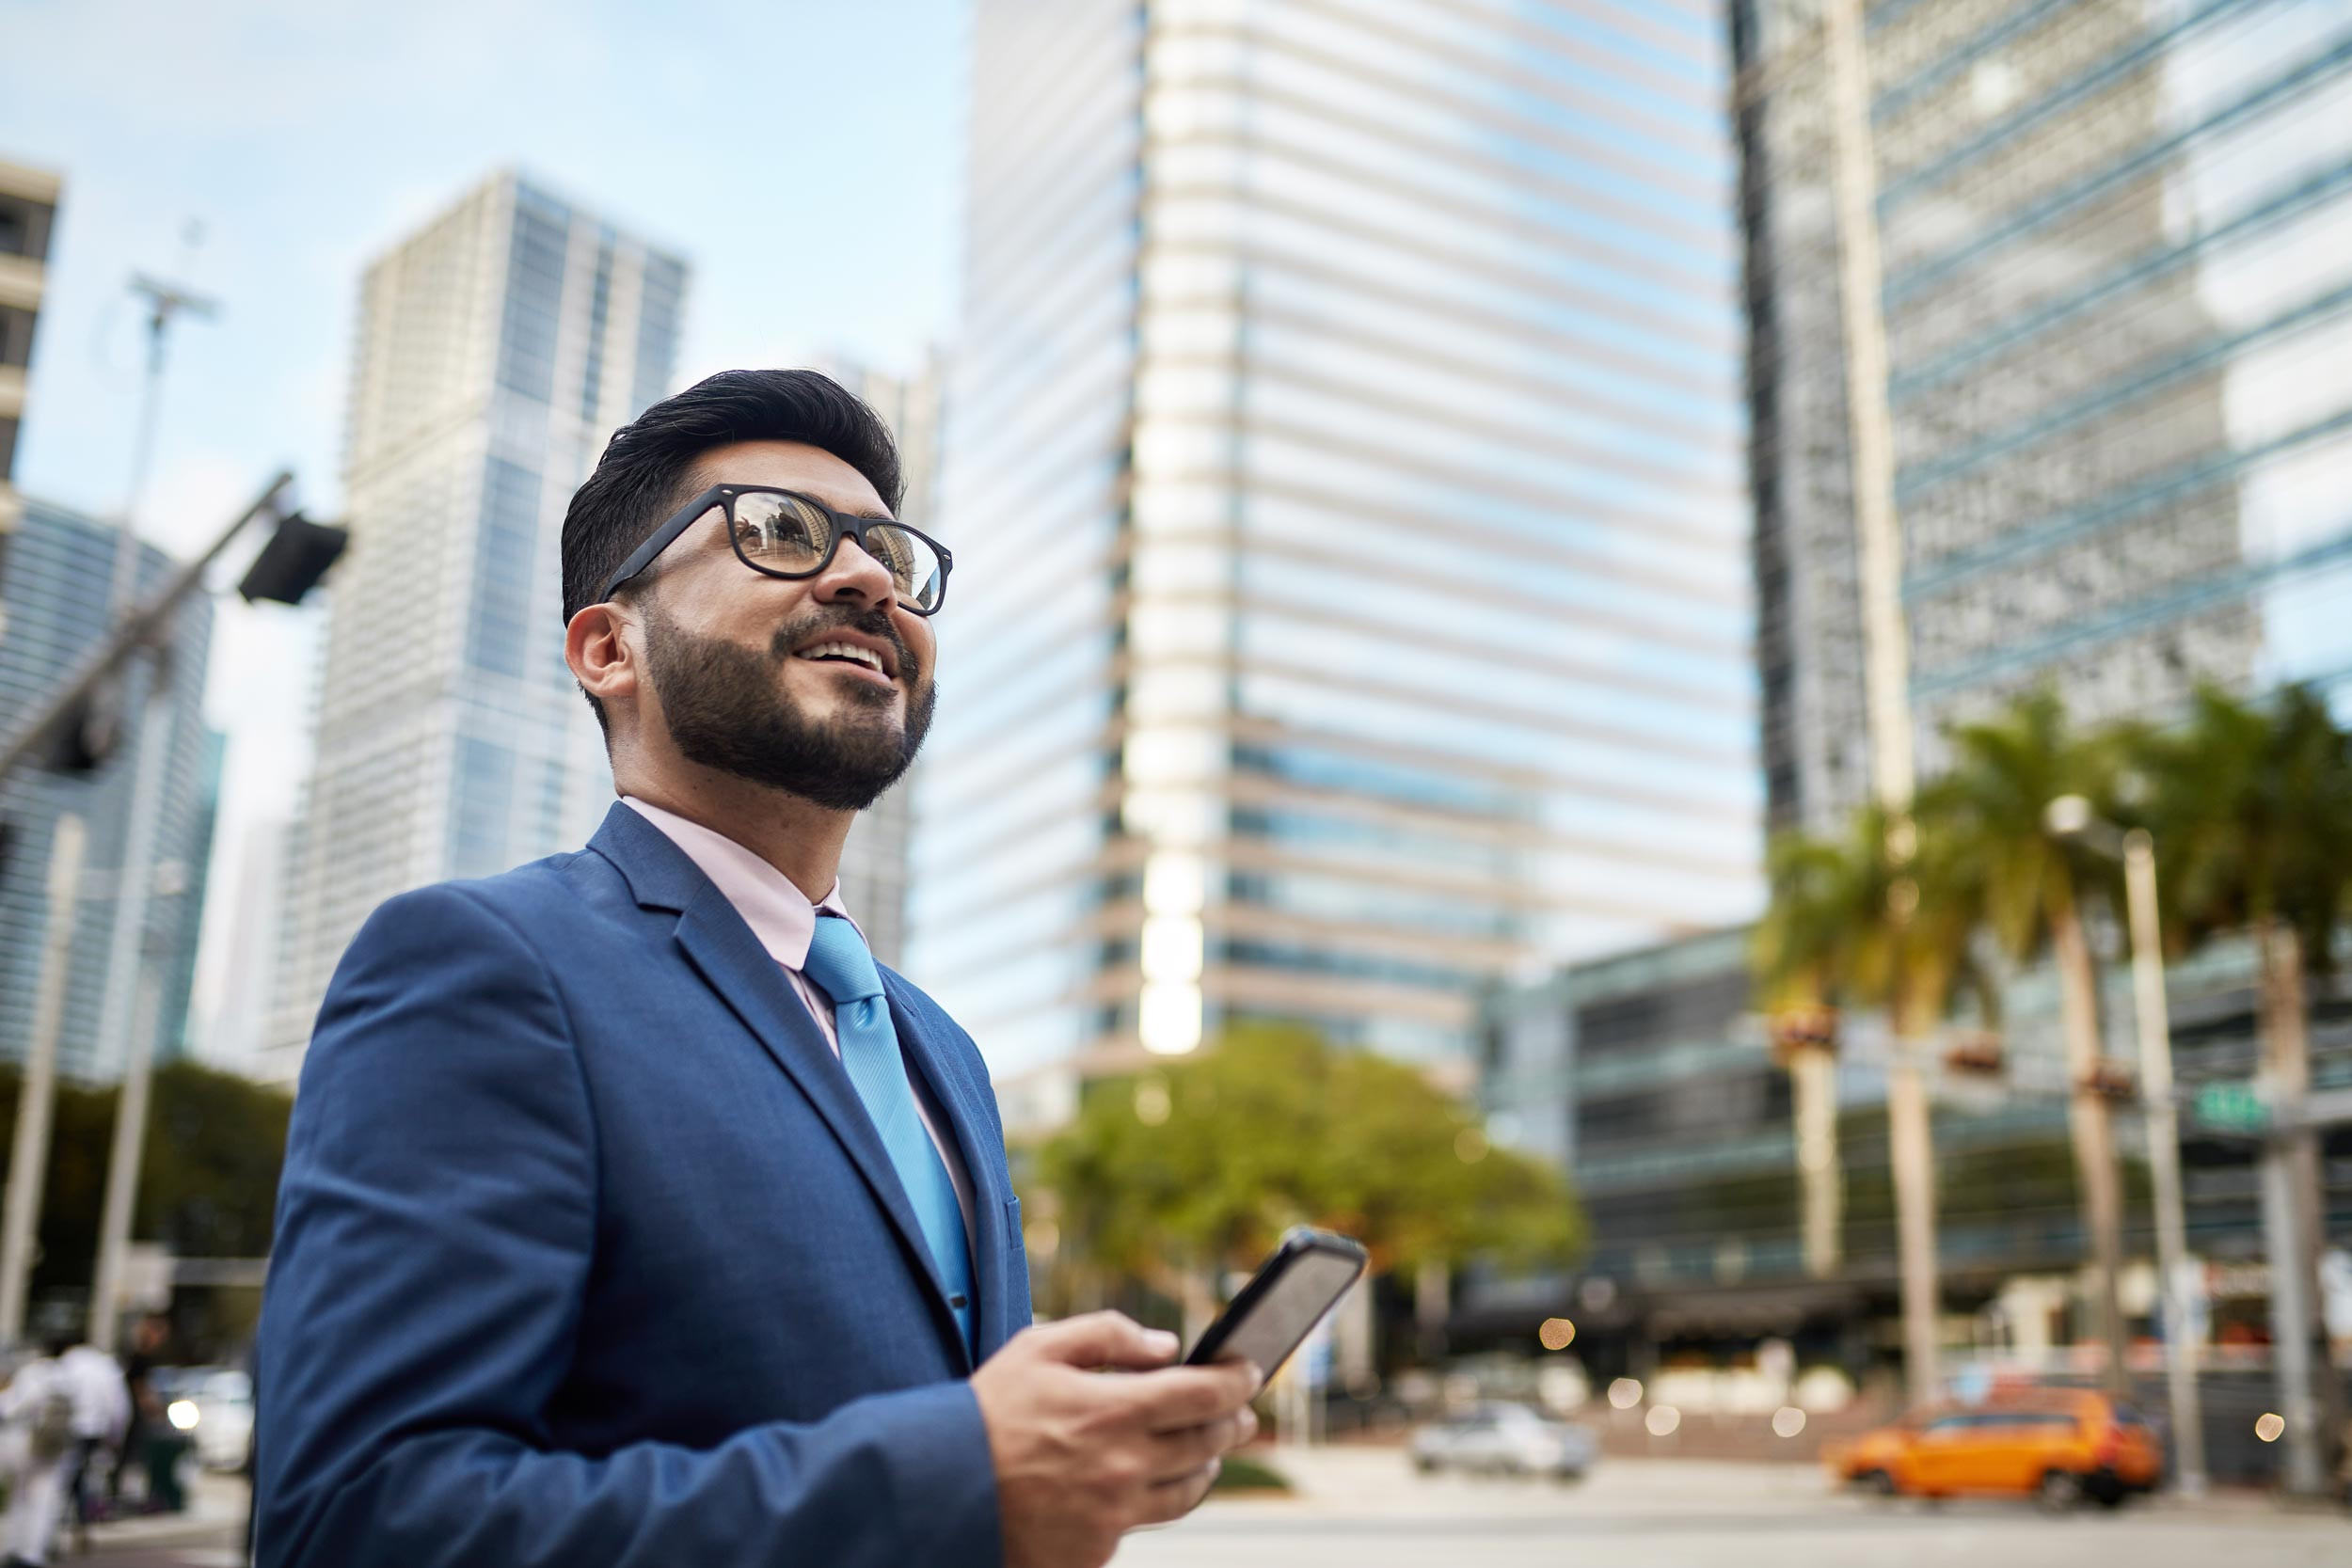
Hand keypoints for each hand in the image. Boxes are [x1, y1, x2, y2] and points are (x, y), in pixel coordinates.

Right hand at [971, 1310, 1261, 1567]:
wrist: (940, 1492)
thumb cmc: (987, 1413)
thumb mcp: (1038, 1348)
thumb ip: (1108, 1334)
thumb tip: (1166, 1345)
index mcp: (1115, 1410)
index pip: (1205, 1394)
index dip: (1237, 1380)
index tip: (1248, 1371)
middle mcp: (1125, 1466)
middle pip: (1208, 1443)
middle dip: (1232, 1421)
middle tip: (1239, 1411)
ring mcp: (1115, 1514)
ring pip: (1189, 1490)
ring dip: (1206, 1464)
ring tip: (1206, 1450)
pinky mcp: (1098, 1549)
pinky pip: (1144, 1522)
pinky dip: (1152, 1498)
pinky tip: (1145, 1481)